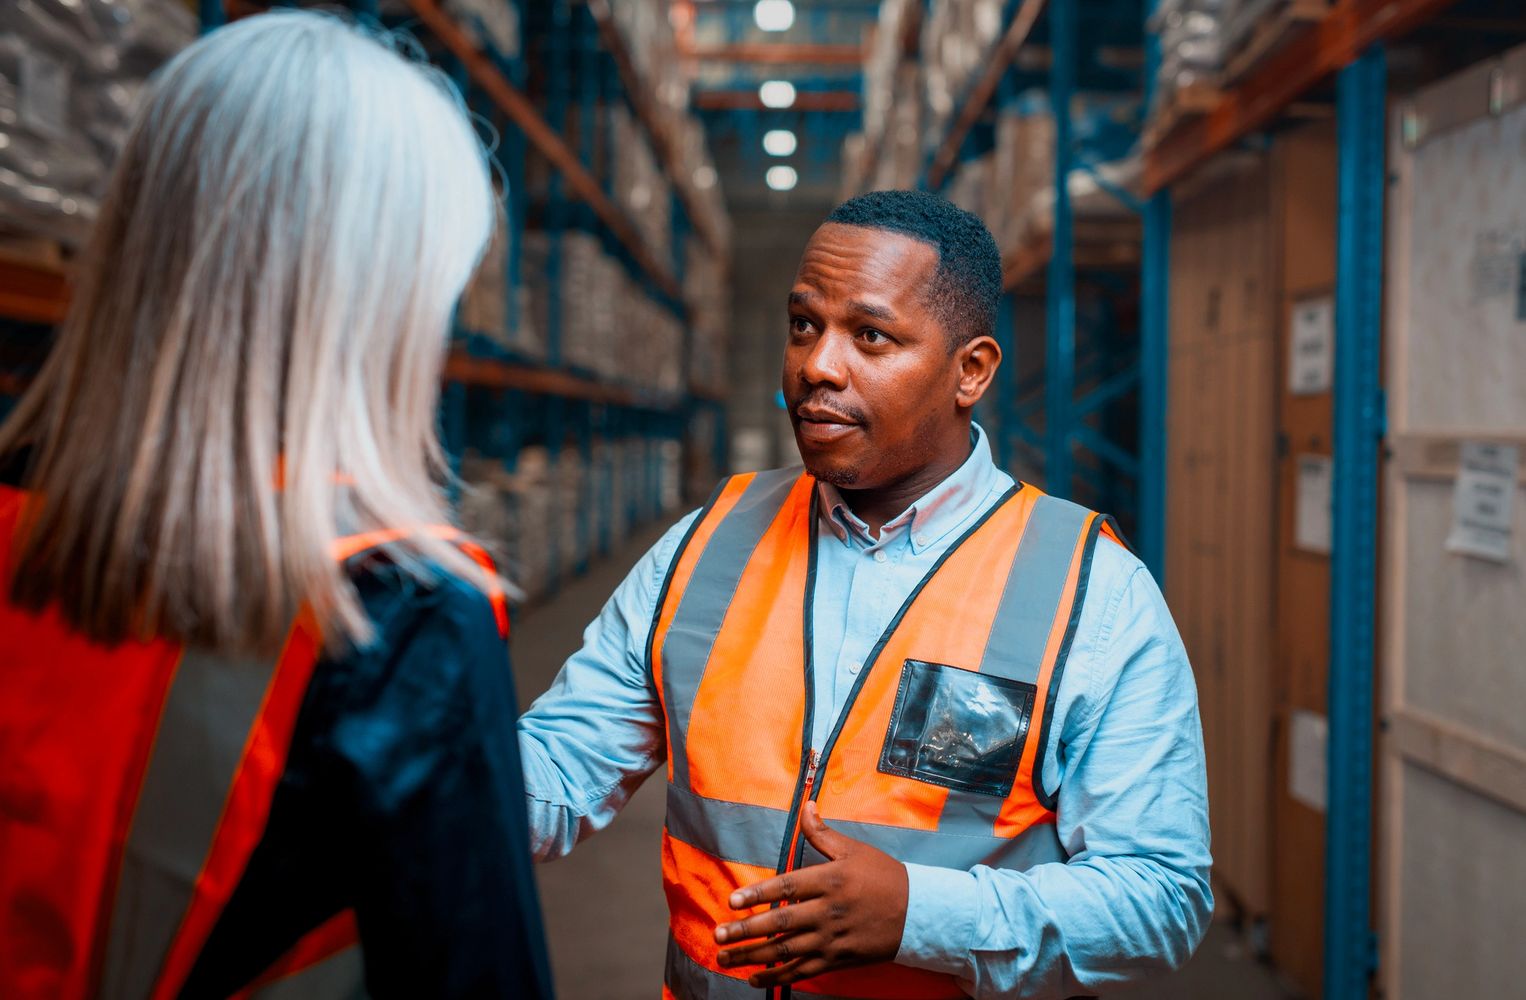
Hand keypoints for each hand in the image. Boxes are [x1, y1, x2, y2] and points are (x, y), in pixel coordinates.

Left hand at [713, 801, 908, 986]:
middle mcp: (828, 911)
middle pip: (781, 922)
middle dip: (746, 930)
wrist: (919, 913)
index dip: (757, 894)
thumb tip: (807, 806)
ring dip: (753, 956)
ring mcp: (832, 939)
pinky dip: (777, 977)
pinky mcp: (838, 959)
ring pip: (787, 951)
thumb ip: (823, 833)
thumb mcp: (855, 850)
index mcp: (829, 880)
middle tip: (719, 935)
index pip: (786, 887)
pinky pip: (802, 971)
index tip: (732, 902)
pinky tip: (755, 978)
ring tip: (725, 958)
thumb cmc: (885, 877)